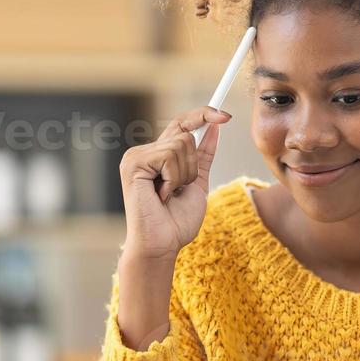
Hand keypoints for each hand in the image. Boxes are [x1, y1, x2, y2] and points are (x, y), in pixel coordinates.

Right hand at [119, 105, 230, 260]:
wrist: (161, 245)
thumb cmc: (176, 222)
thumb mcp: (197, 183)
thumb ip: (203, 156)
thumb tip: (214, 127)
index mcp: (158, 155)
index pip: (181, 124)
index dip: (203, 115)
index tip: (225, 115)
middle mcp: (144, 152)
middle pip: (186, 133)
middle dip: (193, 164)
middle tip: (179, 189)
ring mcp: (136, 156)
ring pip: (180, 144)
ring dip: (183, 175)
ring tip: (169, 195)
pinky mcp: (133, 163)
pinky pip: (169, 156)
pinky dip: (173, 179)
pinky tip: (161, 196)